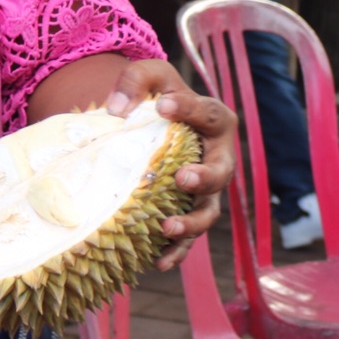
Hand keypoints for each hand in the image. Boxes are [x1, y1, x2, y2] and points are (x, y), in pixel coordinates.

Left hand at [105, 58, 235, 269]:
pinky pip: (189, 238)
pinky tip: (157, 263)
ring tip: (167, 227)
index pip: (208, 114)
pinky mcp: (189, 212)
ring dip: (191, 223)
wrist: (156, 121)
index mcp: (215, 119)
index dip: (189, 111)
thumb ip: (136, 80)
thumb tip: (117, 110)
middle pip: (221, 172)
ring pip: (209, 211)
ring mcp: (205, 190)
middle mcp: (218, 157)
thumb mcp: (150, 75)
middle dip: (204, 178)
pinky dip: (176, 252)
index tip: (163, 107)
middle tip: (181, 177)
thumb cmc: (158, 95)